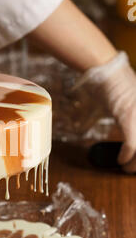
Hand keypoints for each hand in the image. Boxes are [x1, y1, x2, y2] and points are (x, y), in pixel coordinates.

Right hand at [74, 52, 135, 172]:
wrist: (103, 68)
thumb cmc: (108, 82)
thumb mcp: (120, 103)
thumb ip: (121, 117)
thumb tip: (103, 130)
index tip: (135, 160)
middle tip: (132, 169)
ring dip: (135, 163)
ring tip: (127, 168)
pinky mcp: (128, 117)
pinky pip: (132, 144)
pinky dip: (127, 156)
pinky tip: (121, 161)